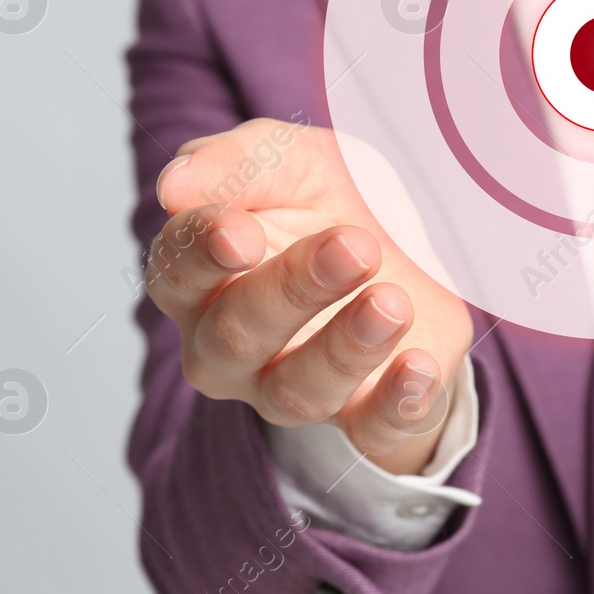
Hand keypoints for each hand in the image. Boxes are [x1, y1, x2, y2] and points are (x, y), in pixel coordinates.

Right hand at [145, 118, 472, 474]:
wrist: (407, 243)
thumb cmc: (323, 200)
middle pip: (239, 334)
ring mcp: (291, 387)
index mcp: (197, 280)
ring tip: (391, 303)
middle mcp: (229, 348)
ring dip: (347, 348)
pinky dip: (396, 405)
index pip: (177, 273)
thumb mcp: (287, 161)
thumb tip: (173, 186)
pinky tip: (419, 368)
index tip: (242, 232)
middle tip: (353, 246)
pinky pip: (371, 432)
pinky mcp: (363, 414)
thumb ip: (231, 164)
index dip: (204, 254)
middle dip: (294, 291)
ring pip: (300, 390)